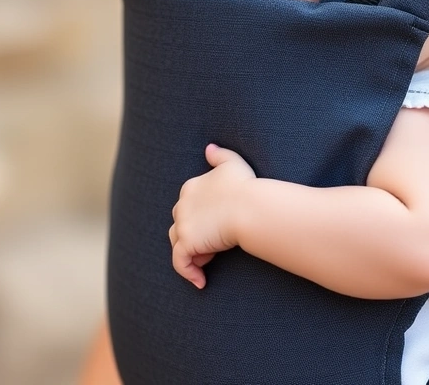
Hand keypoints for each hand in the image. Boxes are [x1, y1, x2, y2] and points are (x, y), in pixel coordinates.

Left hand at [169, 144, 256, 288]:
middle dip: (196, 234)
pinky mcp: (187, 243)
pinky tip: (201, 282)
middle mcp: (182, 205)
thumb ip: (219, 155)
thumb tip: (209, 147)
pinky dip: (189, 273)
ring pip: (178, 243)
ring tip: (211, 258)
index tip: (217, 226)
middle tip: (216, 244)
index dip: (202, 217)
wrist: (250, 207)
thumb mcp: (233, 163)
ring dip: (193, 252)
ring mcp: (182, 225)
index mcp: (191, 187)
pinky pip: (181, 263)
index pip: (188, 205)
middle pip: (181, 224)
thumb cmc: (247, 186)